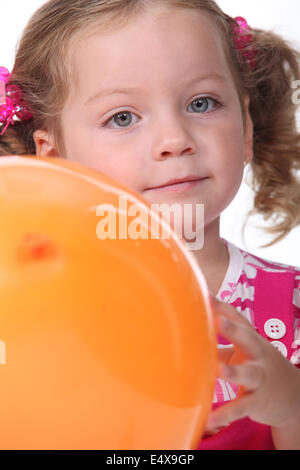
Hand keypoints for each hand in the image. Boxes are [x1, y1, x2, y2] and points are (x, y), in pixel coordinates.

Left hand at [206, 297, 299, 434]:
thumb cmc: (259, 366)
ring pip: (248, 373)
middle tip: (217, 320)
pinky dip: (226, 413)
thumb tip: (189, 332)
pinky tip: (210, 418)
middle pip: (248, 339)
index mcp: (251, 339)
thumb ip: (219, 343)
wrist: (293, 396)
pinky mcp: (258, 401)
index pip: (237, 319)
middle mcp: (258, 355)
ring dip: (233, 371)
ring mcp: (260, 377)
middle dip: (233, 330)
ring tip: (218, 370)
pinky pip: (242, 407)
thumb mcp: (243, 351)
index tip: (206, 296)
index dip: (222, 307)